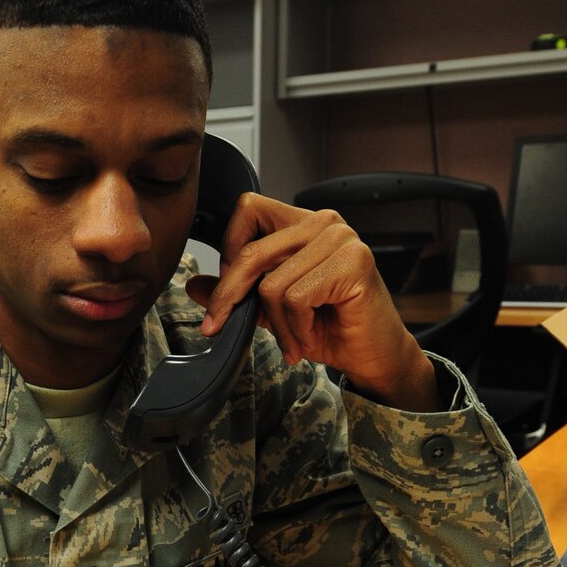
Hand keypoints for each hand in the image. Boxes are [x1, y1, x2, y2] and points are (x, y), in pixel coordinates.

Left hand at [186, 192, 438, 410]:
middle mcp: (323, 222)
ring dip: (276, 325)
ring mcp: (341, 239)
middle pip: (252, 250)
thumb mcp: (272, 310)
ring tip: (291, 341)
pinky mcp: (352, 262)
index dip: (229, 248)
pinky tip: (308, 338)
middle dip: (230, 296)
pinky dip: (295, 328)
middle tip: (219, 326)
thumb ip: (238, 292)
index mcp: (303, 223)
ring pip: (272, 283)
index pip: (249, 209)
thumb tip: (195, 284)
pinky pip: (296, 298)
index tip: (226, 289)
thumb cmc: (330, 329)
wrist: (371, 357)